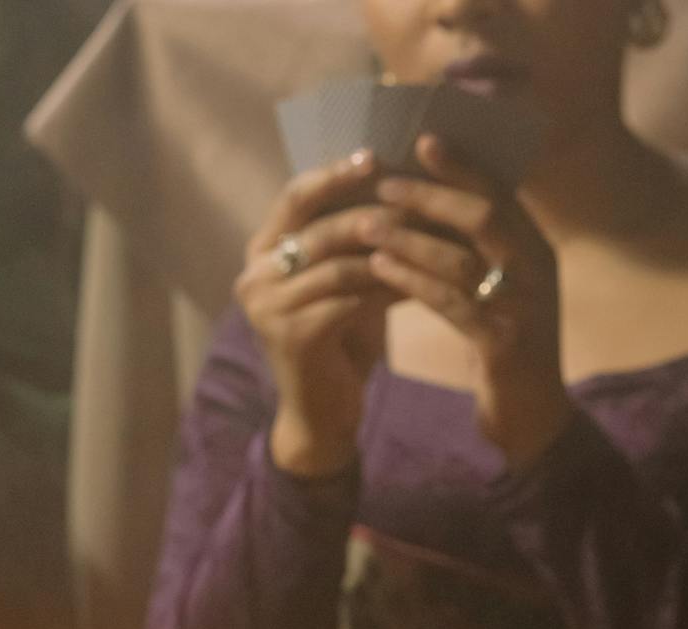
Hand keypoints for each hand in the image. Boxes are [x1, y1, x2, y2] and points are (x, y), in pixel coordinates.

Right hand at [237, 151, 398, 476]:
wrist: (324, 415)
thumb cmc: (341, 342)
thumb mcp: (345, 283)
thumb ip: (355, 243)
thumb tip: (402, 189)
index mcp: (262, 251)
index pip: (295, 197)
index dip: (333, 175)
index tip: (375, 155)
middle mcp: (255, 274)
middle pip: (320, 226)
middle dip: (374, 211)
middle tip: (420, 198)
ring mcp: (268, 306)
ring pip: (339, 263)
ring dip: (390, 250)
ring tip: (433, 238)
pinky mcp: (291, 336)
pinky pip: (349, 299)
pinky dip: (389, 288)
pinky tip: (423, 282)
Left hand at [370, 136, 570, 468]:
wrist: (536, 418)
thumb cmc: (508, 347)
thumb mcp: (503, 289)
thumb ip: (481, 248)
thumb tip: (434, 199)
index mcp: (537, 251)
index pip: (501, 194)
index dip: (463, 166)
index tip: (421, 140)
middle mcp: (537, 272)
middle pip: (485, 217)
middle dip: (430, 195)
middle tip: (383, 183)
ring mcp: (524, 308)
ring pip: (462, 259)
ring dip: (409, 238)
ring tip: (365, 225)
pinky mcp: (504, 344)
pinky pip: (451, 302)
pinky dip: (412, 281)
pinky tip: (380, 268)